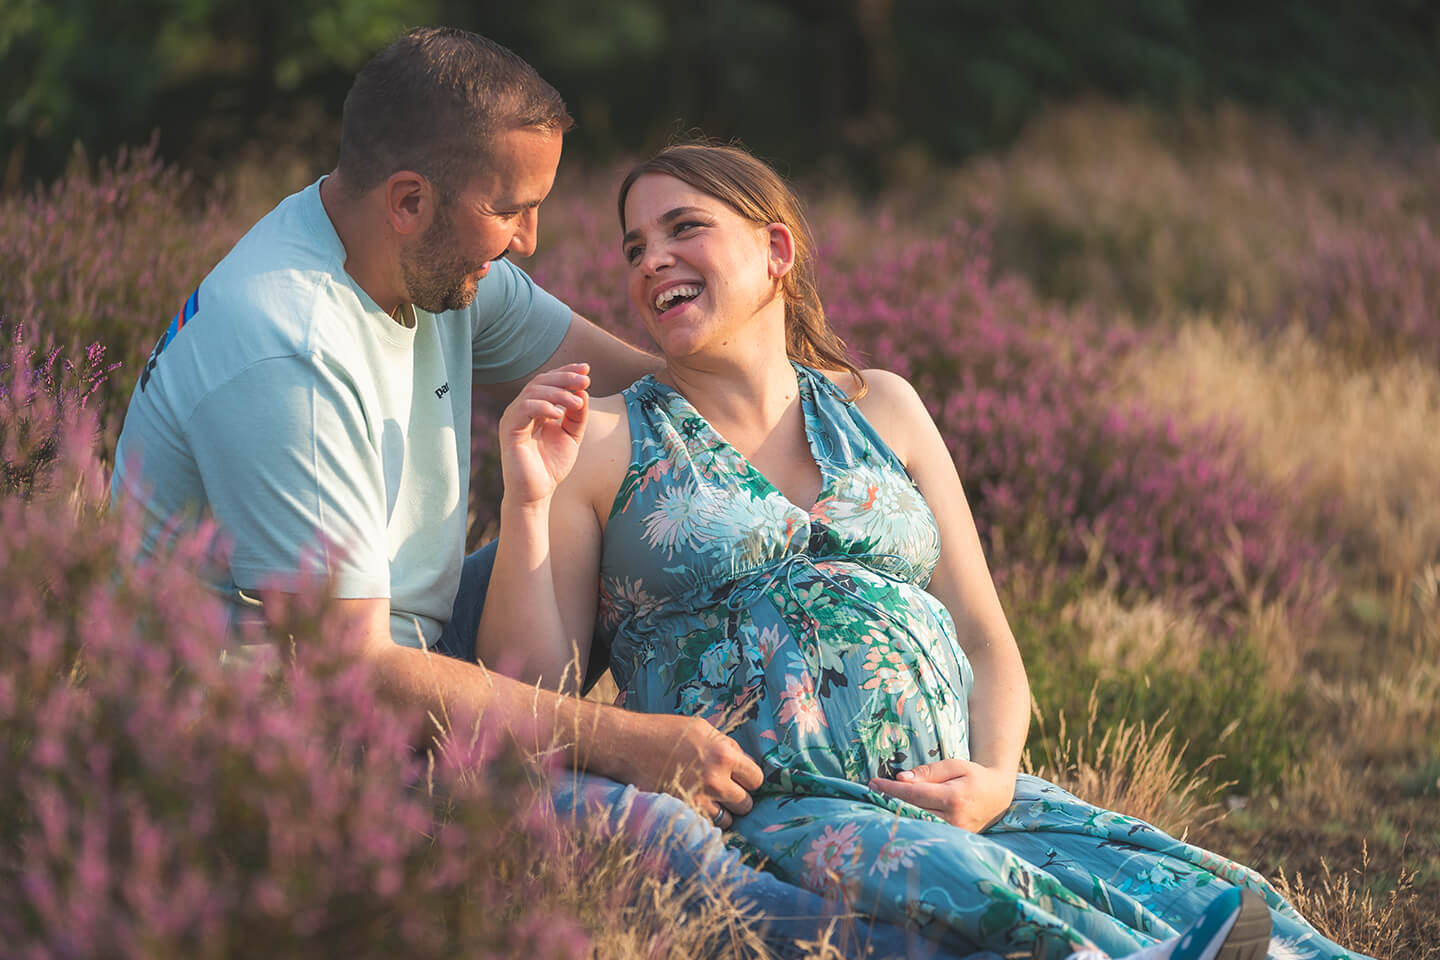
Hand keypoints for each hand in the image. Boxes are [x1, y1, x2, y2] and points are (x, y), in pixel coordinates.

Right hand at [498, 363, 589, 504]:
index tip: (587, 369)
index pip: (548, 381)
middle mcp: (521, 409)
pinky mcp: (509, 430)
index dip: (566, 372)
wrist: (537, 493)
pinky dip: (543, 406)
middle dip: (565, 378)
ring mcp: (513, 418)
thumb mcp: (571, 436)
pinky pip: (524, 408)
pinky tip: (559, 414)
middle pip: (541, 381)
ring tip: (576, 402)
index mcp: (535, 408)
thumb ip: (577, 415)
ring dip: (558, 393)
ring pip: (533, 391)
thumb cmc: (551, 466)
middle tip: (585, 381)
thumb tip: (582, 392)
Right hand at [624, 713, 764, 829]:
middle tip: (725, 790)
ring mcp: (698, 800)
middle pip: (746, 803)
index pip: (756, 779)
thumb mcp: (702, 729)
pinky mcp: (682, 812)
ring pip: (729, 819)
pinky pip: (706, 826)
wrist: (628, 746)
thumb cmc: (664, 732)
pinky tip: (695, 807)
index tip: (741, 778)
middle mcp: (715, 780)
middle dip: (738, 797)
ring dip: (722, 812)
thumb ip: (726, 746)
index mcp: (724, 755)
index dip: (749, 779)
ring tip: (708, 799)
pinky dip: (704, 819)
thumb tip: (744, 762)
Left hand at [867, 759, 1014, 831]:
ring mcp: (954, 834)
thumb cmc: (974, 776)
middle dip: (889, 802)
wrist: (997, 796)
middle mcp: (954, 820)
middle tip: (870, 793)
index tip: (872, 783)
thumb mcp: (954, 766)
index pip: (913, 795)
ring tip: (879, 803)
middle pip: (911, 812)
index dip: (890, 789)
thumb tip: (901, 779)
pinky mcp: (954, 841)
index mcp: (954, 798)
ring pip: (917, 825)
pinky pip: (926, 831)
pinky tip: (897, 816)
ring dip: (897, 815)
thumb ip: (928, 772)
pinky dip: (910, 824)